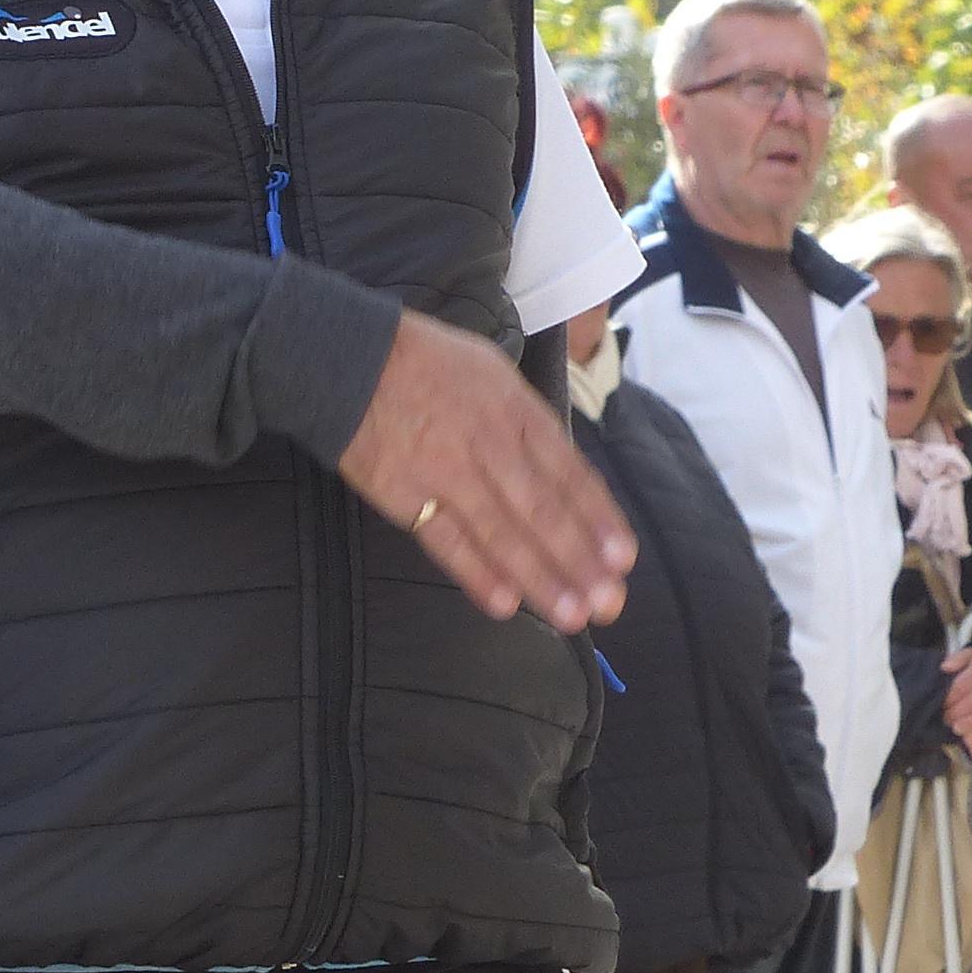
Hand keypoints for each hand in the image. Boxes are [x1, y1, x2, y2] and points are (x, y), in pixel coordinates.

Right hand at [335, 312, 633, 630]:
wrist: (348, 356)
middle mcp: (489, 442)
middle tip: (610, 602)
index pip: (569, 472)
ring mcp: (445, 470)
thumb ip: (529, 425)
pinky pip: (445, 539)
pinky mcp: (403, 493)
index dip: (598, 518)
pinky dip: (475, 572)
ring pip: (501, 532)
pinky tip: (503, 603)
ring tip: (572, 615)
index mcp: (516, 410)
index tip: (623, 559)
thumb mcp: (493, 373)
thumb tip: (566, 477)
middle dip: (580, 560)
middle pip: (543, 509)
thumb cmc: (428, 365)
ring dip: (539, 577)